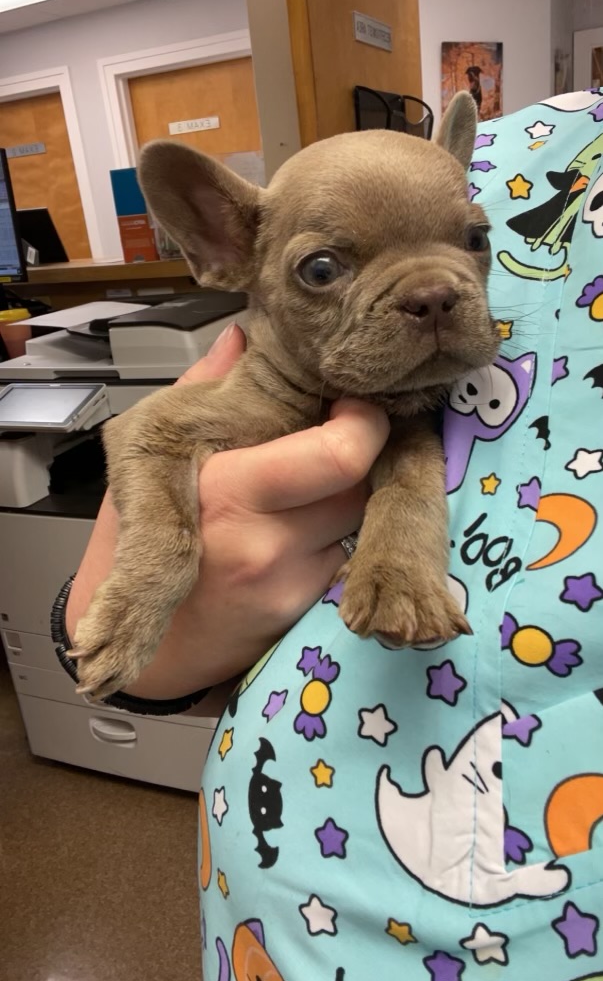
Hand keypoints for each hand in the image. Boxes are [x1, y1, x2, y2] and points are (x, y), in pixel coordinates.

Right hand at [67, 322, 389, 698]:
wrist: (143, 644)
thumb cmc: (135, 536)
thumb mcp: (151, 448)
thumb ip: (205, 387)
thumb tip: (244, 335)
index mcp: (232, 487)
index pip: (342, 454)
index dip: (366, 424)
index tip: (355, 407)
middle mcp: (270, 540)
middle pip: (362, 482)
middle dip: (360, 456)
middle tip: (337, 437)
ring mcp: (292, 582)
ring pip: (360, 518)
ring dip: (346, 497)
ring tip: (305, 488)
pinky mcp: (304, 610)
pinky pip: (343, 556)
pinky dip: (331, 539)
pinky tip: (293, 536)